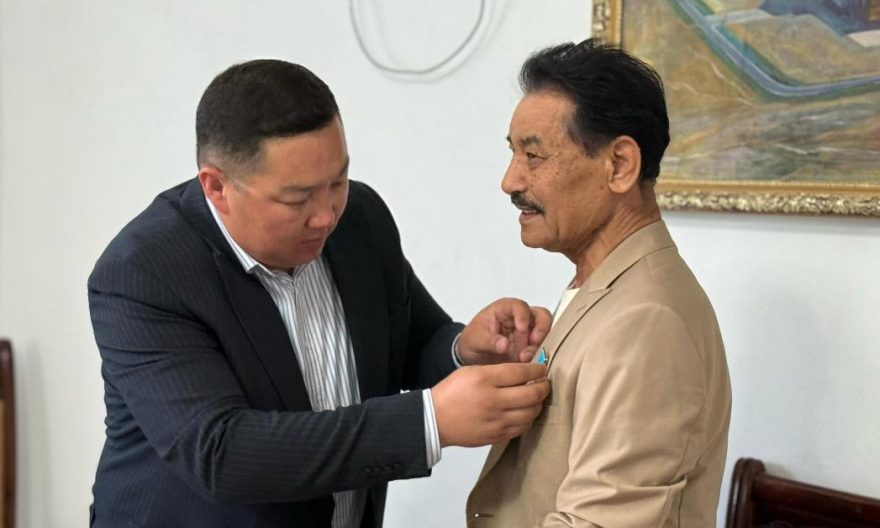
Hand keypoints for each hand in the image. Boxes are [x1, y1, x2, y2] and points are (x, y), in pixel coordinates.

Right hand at [431, 363, 549, 446]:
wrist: (435, 420)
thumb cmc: (452, 392)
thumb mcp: (470, 371)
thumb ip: (497, 371)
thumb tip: (523, 373)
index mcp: (485, 380)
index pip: (521, 373)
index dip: (537, 370)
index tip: (542, 369)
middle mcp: (493, 401)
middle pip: (532, 394)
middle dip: (544, 387)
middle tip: (545, 383)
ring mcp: (496, 421)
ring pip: (531, 413)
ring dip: (538, 404)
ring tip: (537, 398)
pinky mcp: (497, 436)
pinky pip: (522, 428)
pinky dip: (528, 418)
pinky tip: (526, 412)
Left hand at [457, 298, 551, 364]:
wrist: (472, 356)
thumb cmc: (473, 340)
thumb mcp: (475, 339)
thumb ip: (489, 341)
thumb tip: (504, 345)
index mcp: (505, 309)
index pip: (519, 306)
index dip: (523, 316)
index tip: (521, 329)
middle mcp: (520, 318)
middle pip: (541, 315)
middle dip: (541, 328)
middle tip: (535, 342)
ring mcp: (528, 333)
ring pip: (545, 333)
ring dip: (540, 345)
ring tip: (526, 357)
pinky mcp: (531, 348)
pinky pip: (542, 349)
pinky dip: (539, 356)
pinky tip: (529, 365)